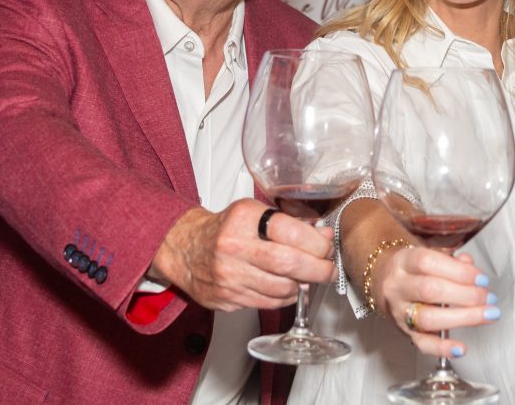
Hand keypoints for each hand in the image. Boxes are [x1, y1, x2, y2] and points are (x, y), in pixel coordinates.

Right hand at [150, 199, 335, 311]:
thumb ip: (291, 223)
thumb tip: (324, 235)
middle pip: (289, 264)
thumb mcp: (255, 213)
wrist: (185, 249)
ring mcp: (229, 276)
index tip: (327, 246)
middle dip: (318, 270)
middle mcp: (234, 247)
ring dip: (303, 285)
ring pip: (281, 289)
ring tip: (308, 277)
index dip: (317, 243)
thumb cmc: (226, 228)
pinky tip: (288, 287)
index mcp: (244, 219)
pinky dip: (285, 297)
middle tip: (329, 269)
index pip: (290, 231)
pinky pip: (268, 303)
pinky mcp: (227, 298)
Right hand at [374, 248, 497, 358]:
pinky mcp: (404, 332)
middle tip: (488, 297)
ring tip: (486, 315)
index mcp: (403, 261)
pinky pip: (422, 343)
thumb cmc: (411, 269)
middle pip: (430, 290)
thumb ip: (451, 260)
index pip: (428, 262)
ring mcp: (399, 311)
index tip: (481, 279)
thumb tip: (470, 266)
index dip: (458, 271)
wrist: (383, 282)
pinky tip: (460, 348)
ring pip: (428, 318)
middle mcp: (398, 286)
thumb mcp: (426, 255)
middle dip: (466, 294)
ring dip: (463, 318)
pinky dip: (443, 348)